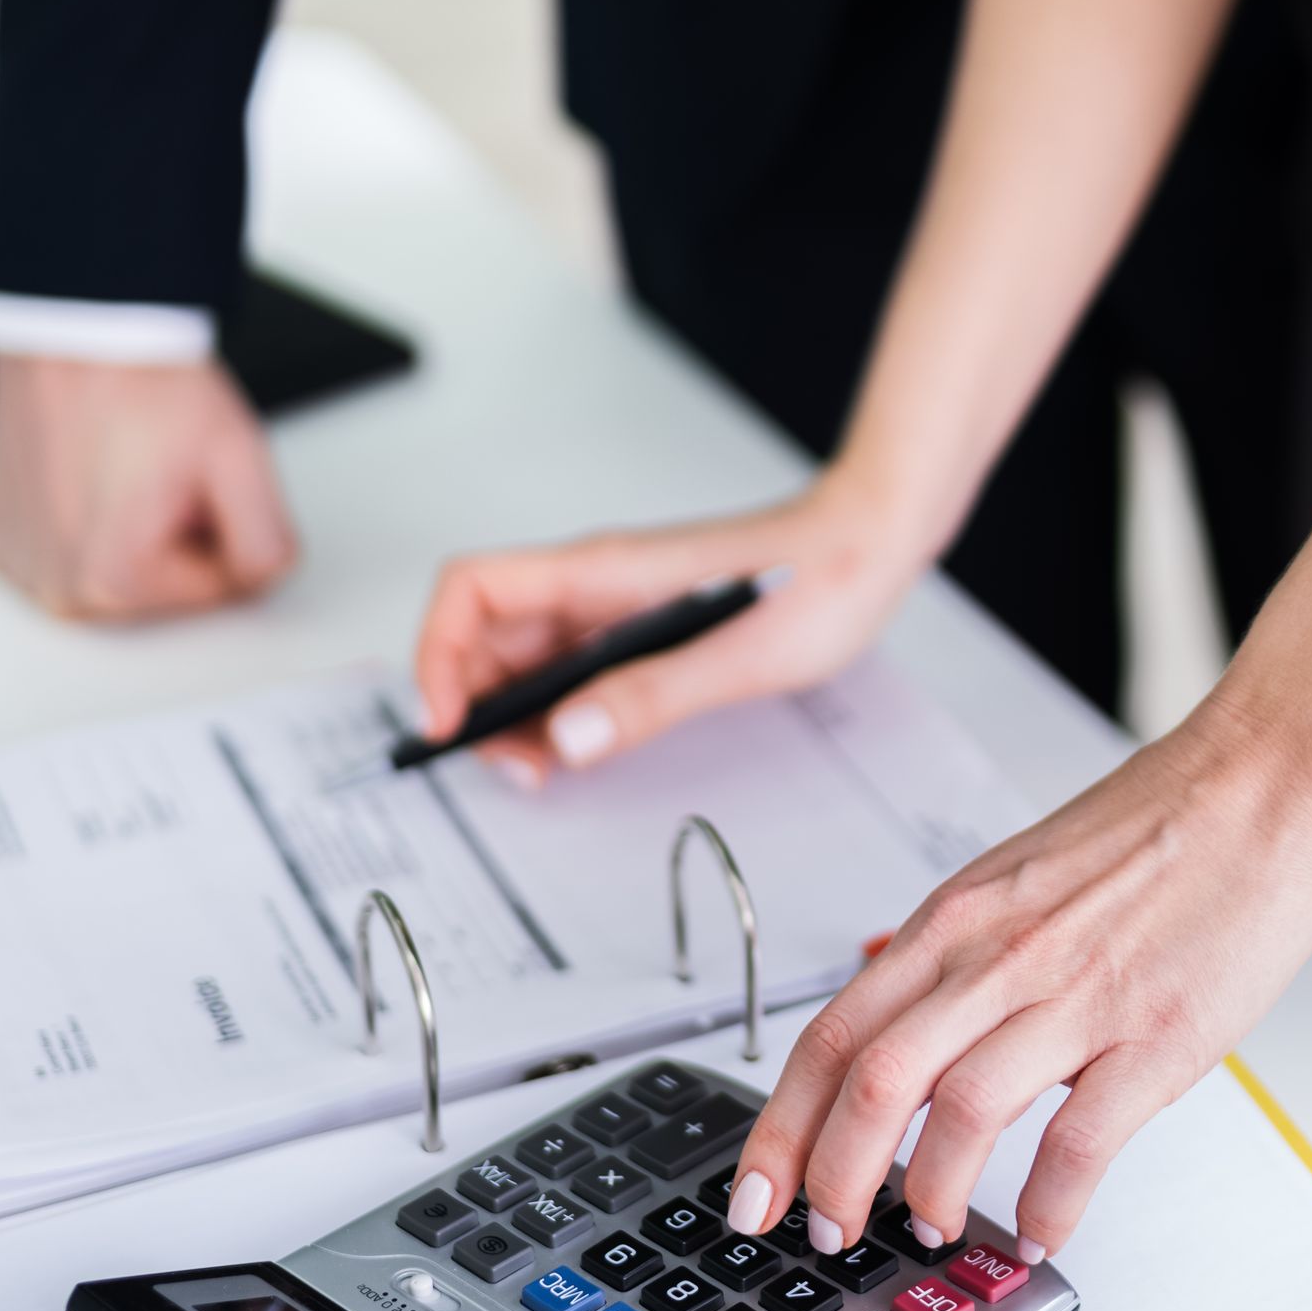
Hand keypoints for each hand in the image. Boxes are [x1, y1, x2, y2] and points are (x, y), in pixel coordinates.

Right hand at [0, 352, 296, 618]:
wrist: (74, 327)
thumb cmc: (141, 379)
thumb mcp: (237, 457)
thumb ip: (269, 540)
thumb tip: (266, 575)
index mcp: (114, 583)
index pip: (224, 585)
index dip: (226, 523)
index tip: (197, 477)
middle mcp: (59, 590)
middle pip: (169, 585)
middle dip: (181, 529)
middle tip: (160, 468)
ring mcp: (26, 569)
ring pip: (127, 571)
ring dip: (138, 526)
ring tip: (124, 464)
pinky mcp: (6, 547)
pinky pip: (78, 553)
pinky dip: (94, 520)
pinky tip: (90, 471)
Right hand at [411, 478, 922, 786]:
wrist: (872, 540)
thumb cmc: (819, 580)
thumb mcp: (739, 656)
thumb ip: (651, 697)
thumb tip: (569, 741)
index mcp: (603, 571)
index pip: (472, 588)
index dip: (439, 652)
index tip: (451, 722)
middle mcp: (596, 582)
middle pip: (484, 632)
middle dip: (475, 703)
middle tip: (518, 770)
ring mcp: (615, 603)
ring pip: (523, 656)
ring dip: (514, 714)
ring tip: (548, 770)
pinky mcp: (640, 626)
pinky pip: (570, 667)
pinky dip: (557, 709)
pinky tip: (583, 746)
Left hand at [716, 701, 1311, 1262]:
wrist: (1267, 778)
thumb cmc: (1160, 826)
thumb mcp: (1022, 876)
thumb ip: (963, 952)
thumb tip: (908, 1024)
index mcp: (959, 919)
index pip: (833, 1033)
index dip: (780, 1126)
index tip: (754, 1190)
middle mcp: (998, 956)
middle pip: (872, 1082)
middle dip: (832, 1177)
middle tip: (827, 1232)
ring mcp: (1077, 996)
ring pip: (958, 1114)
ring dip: (929, 1192)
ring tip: (932, 1229)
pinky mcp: (1158, 1033)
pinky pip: (1079, 1140)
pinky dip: (1048, 1203)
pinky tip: (1041, 1230)